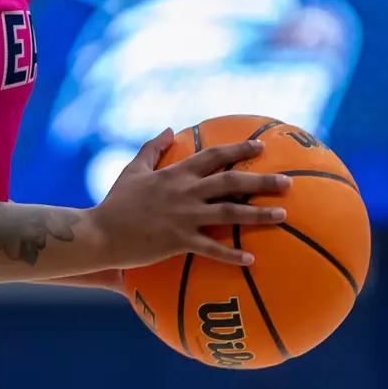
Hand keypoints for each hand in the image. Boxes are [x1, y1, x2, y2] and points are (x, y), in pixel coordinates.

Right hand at [87, 129, 289, 268]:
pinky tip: (251, 260)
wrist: (100, 232)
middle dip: (261, 180)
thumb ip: (152, 149)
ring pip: (228, 213)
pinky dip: (231, 254)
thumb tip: (169, 129)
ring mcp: (182, 217)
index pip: (213, 156)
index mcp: (175, 174)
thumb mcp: (133, 170)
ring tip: (282, 215)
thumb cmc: (116, 203)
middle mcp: (184, 192)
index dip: (239, 150)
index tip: (262, 147)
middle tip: (287, 182)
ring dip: (257, 214)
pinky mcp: (177, 241)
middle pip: (229, 182)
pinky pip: (210, 249)